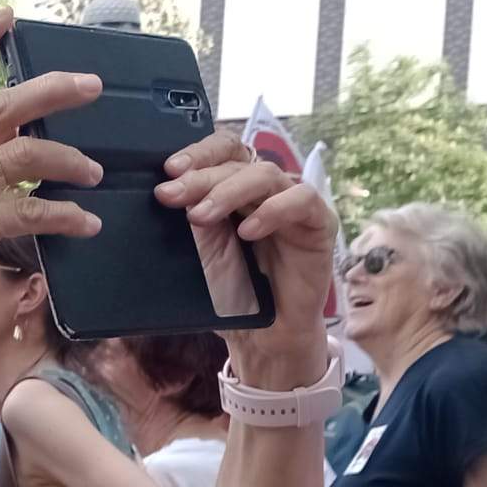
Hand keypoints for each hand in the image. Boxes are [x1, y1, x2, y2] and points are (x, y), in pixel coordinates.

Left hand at [154, 136, 336, 385]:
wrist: (262, 335)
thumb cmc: (231, 291)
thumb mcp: (201, 252)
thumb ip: (191, 219)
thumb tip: (167, 189)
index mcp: (236, 187)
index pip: (223, 151)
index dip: (198, 153)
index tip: (168, 171)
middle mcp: (266, 189)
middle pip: (238, 162)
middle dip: (200, 177)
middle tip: (170, 195)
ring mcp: (294, 202)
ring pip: (266, 175)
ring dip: (228, 192)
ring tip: (200, 216)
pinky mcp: (318, 223)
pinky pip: (301, 200)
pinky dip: (272, 211)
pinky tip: (248, 230)